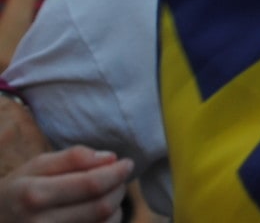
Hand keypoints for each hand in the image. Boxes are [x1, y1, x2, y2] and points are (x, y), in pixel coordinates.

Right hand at [0, 147, 130, 222]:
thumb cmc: (18, 191)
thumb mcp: (35, 166)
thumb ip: (73, 158)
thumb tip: (110, 158)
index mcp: (34, 195)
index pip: (91, 185)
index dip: (116, 173)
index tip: (127, 163)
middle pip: (102, 207)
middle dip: (119, 188)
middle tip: (120, 177)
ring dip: (116, 206)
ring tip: (109, 192)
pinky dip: (108, 222)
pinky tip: (101, 211)